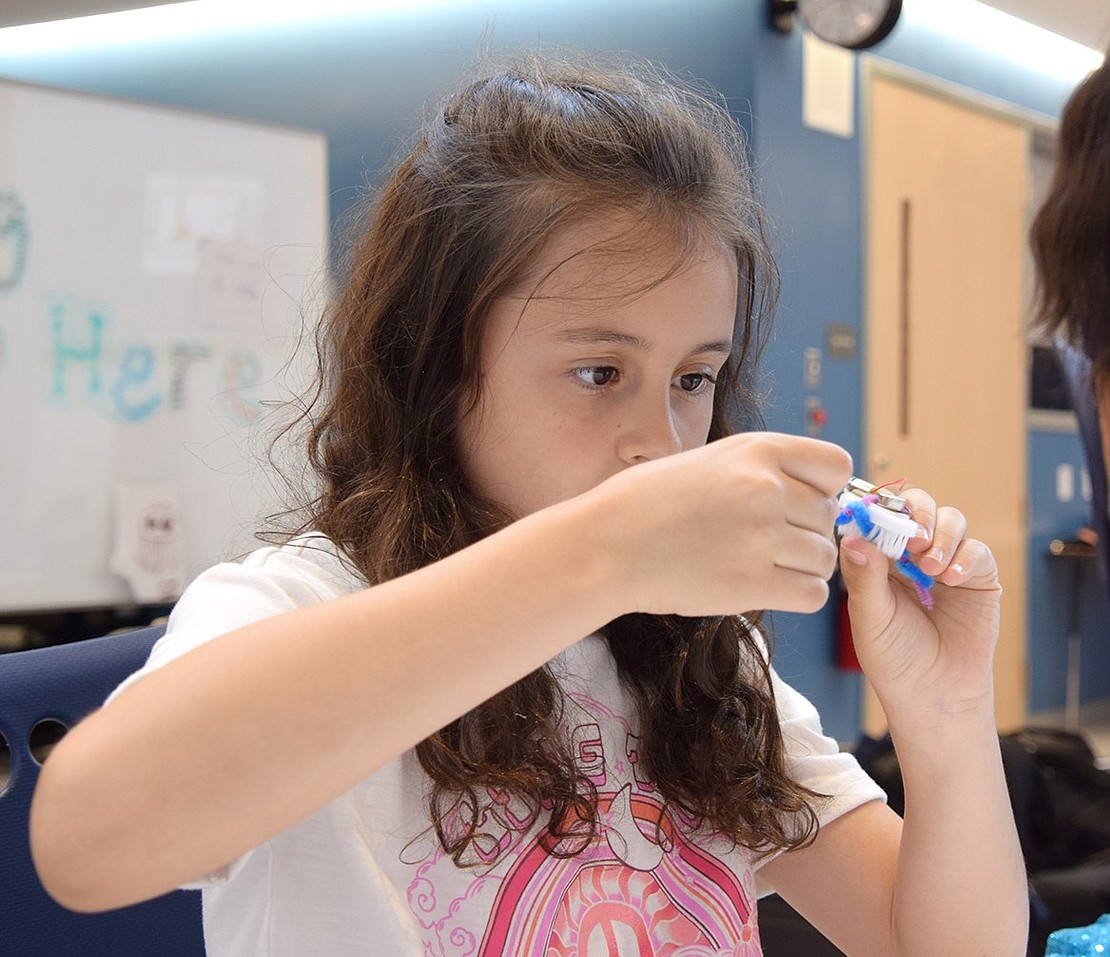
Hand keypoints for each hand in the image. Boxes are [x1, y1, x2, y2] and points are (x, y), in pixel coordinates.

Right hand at [592, 432, 852, 617]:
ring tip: (759, 564)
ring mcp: (762, 536)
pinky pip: (813, 594)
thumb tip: (812, 494)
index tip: (798, 502)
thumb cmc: (648, 504)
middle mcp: (767, 488)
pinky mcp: (753, 583)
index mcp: (757, 450)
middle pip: (828, 517)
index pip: (836, 465)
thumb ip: (762, 470)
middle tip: (763, 541)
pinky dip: (797, 594)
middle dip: (805, 531)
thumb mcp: (709, 461)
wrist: (606, 545)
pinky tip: (763, 586)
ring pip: (824, 558)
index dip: (823, 488)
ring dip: (801, 566)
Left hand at [837, 488, 1001, 725]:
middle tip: (913, 539)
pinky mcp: (978, 577)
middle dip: (916, 514)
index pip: (879, 516)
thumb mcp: (870, 617)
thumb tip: (852, 537)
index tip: (877, 516)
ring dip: (941, 534)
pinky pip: (977, 550)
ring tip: (930, 566)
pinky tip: (952, 579)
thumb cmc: (894, 657)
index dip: (879, 509)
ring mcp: (947, 563)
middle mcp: (912, 554)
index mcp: (879, 558)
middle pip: (917, 507)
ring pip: (950, 520)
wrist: (934, 693)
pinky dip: (965, 557)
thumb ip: (864, 577)